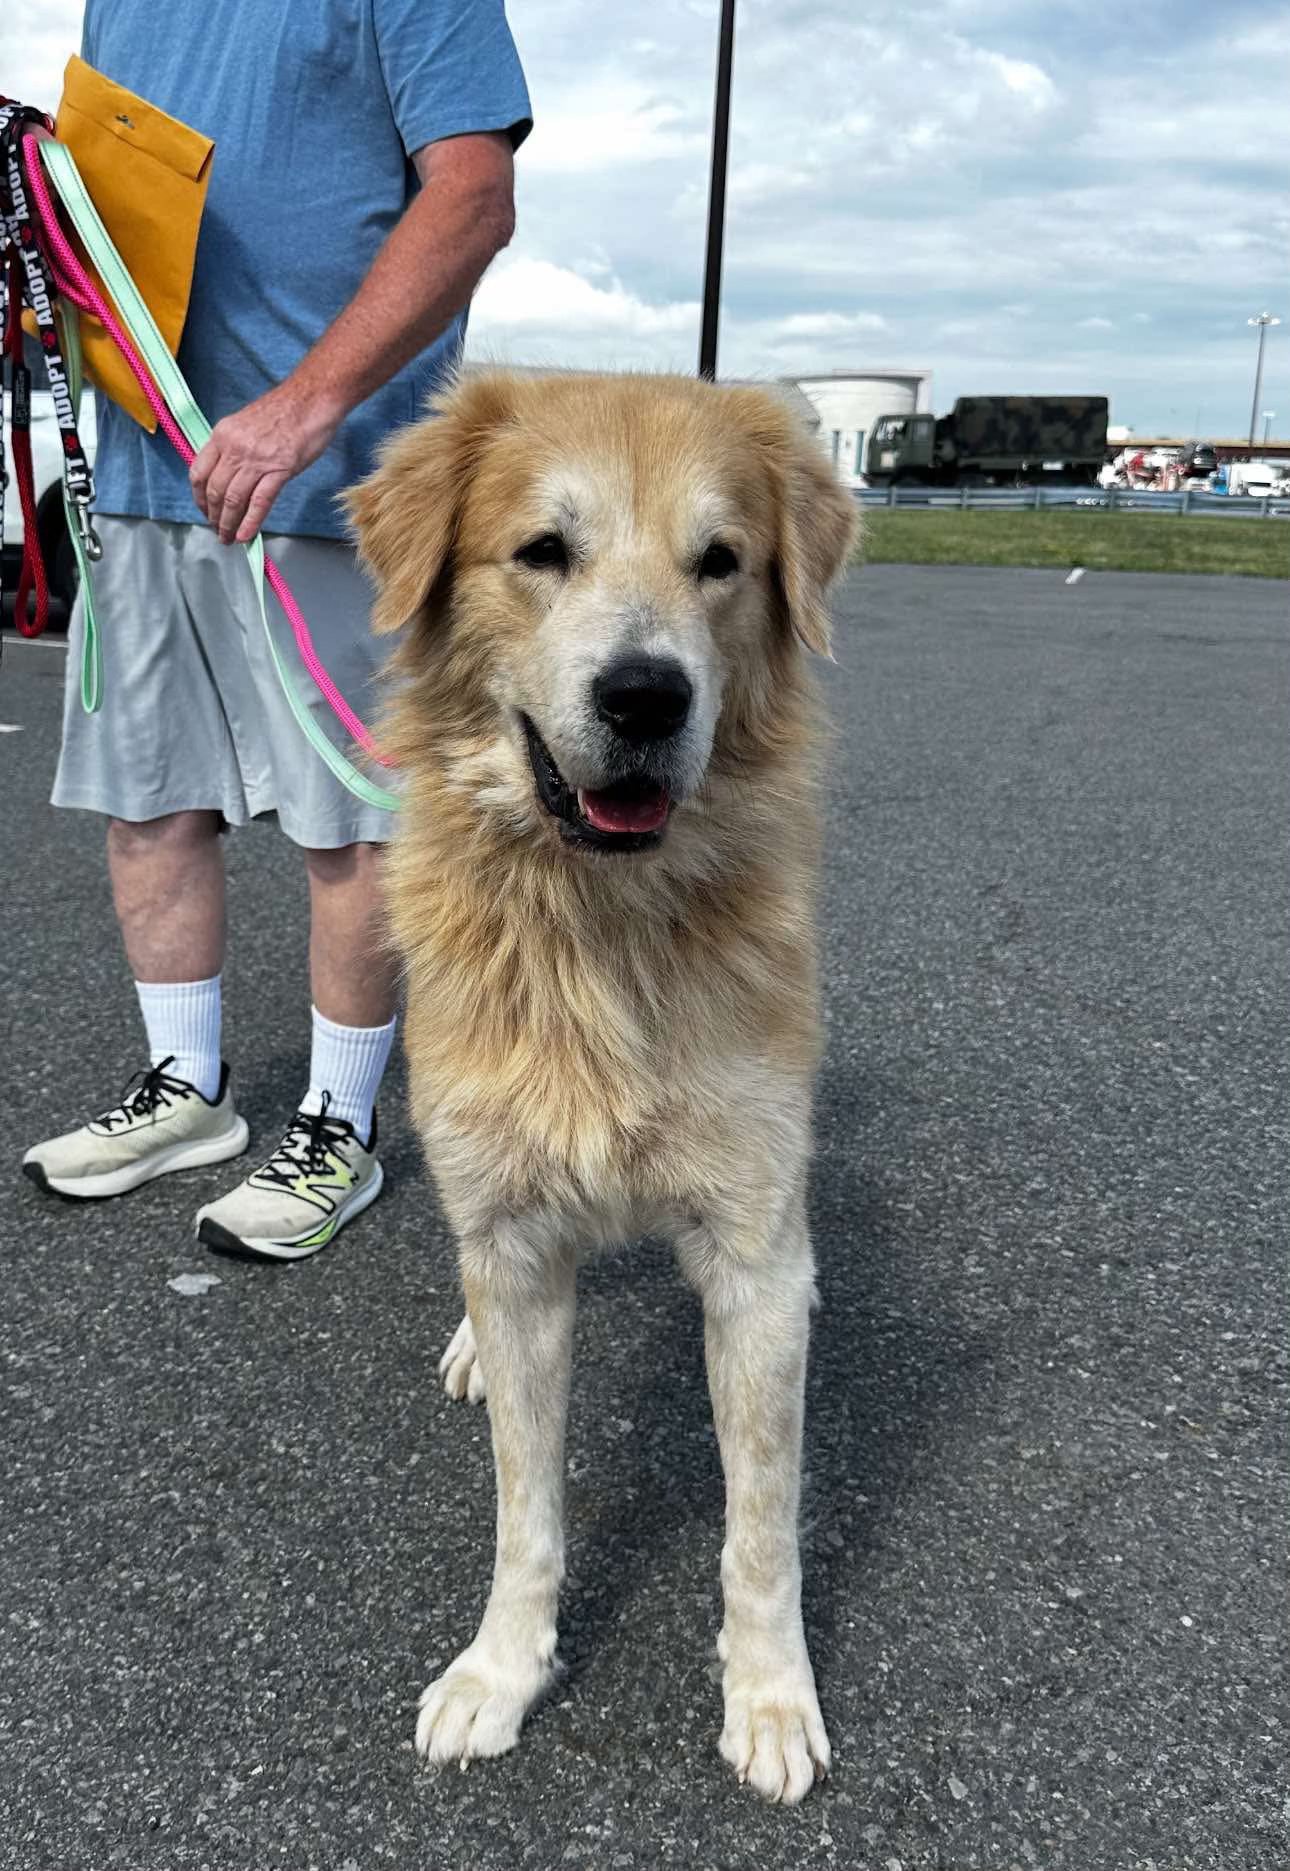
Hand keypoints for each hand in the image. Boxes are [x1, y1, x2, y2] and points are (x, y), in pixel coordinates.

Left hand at [189, 379, 342, 543]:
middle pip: (215, 490)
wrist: (311, 399)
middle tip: (218, 530)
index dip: (199, 497)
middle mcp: (234, 448)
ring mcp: (256, 460)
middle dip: (214, 516)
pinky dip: (250, 522)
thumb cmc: (285, 410)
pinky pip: (259, 502)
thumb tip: (230, 473)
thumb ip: (234, 447)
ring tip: (229, 538)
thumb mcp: (246, 424)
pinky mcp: (279, 470)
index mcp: (223, 434)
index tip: (205, 510)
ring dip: (229, 524)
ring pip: (234, 500)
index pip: (199, 472)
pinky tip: (246, 536)